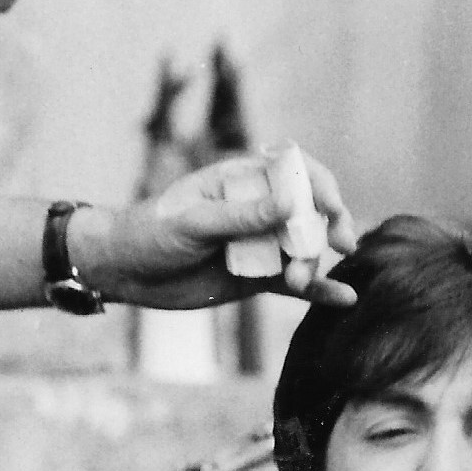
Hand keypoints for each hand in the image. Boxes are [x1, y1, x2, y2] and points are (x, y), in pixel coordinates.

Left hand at [85, 147, 359, 309]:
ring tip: (298, 282)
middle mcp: (259, 210)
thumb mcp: (196, 222)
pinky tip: (344, 298)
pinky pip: (295, 283)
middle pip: (309, 212)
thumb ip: (244, 216)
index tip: (330, 210)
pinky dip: (319, 290)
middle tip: (339, 245)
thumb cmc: (153, 232)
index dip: (321, 188)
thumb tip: (293, 204)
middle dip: (327, 227)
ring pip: (304, 250)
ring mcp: (260, 244)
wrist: (127, 272)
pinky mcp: (258, 278)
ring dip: (313, 264)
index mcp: (243, 181)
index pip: (297, 172)